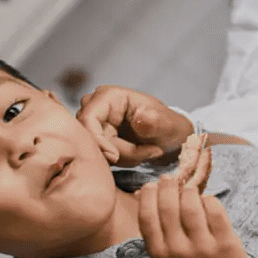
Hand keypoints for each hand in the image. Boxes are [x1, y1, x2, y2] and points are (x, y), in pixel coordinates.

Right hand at [77, 83, 194, 164]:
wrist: (170, 139)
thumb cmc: (169, 126)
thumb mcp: (168, 124)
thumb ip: (155, 122)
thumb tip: (139, 119)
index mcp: (109, 96)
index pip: (88, 119)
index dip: (98, 140)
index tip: (115, 157)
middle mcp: (95, 107)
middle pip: (90, 137)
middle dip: (116, 152)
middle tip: (144, 153)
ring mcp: (94, 123)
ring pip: (95, 148)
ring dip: (121, 157)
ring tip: (144, 152)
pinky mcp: (97, 138)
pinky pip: (100, 156)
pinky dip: (120, 161)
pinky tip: (136, 155)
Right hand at [133, 171, 248, 257]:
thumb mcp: (165, 256)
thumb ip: (155, 229)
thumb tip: (142, 192)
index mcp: (160, 253)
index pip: (147, 217)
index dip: (147, 196)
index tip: (151, 185)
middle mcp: (178, 250)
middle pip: (168, 207)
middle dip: (167, 187)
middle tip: (170, 179)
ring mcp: (203, 247)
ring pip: (191, 205)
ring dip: (189, 191)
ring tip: (189, 190)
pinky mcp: (225, 243)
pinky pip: (215, 210)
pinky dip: (209, 200)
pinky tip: (206, 201)